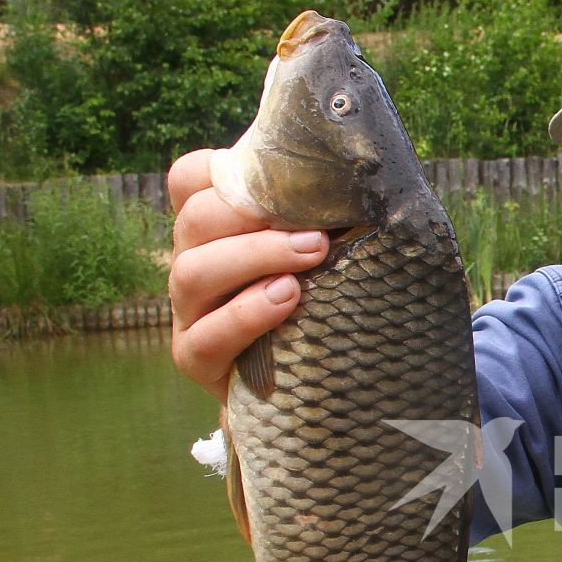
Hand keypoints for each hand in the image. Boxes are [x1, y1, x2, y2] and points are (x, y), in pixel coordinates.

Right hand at [167, 148, 326, 403]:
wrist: (319, 390)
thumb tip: (373, 182)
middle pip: (196, 220)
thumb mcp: (322, 258)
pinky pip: (206, 337)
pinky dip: (246, 314)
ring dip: (255, 257)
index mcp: (214, 230)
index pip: (189, 180)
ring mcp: (189, 312)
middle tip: (317, 232)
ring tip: (310, 256)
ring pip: (194, 272)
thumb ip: (323, 220)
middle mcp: (193, 262)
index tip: (277, 178)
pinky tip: (286, 299)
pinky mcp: (194, 358)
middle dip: (255, 217)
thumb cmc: (326, 307)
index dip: (221, 171)